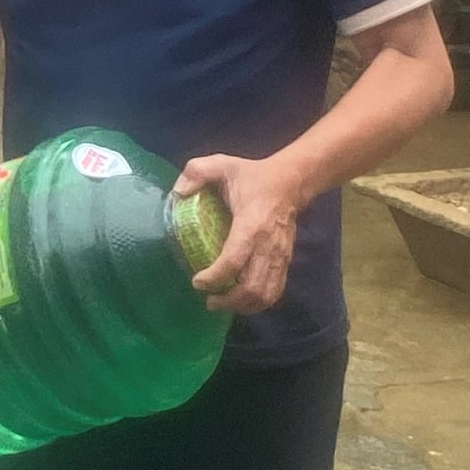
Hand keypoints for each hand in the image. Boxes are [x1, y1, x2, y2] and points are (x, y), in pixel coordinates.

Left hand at [173, 153, 304, 315]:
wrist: (291, 181)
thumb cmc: (253, 176)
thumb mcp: (222, 164)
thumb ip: (197, 171)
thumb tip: (178, 192)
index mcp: (250, 225)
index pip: (234, 260)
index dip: (215, 276)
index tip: (197, 282)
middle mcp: (268, 246)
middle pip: (252, 287)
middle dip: (229, 300)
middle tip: (208, 300)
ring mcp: (280, 256)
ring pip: (266, 294)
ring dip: (244, 306)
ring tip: (222, 304)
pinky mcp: (286, 261)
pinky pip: (276, 290)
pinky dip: (259, 302)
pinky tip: (242, 301)